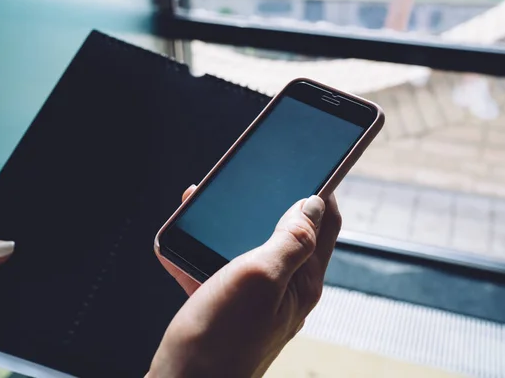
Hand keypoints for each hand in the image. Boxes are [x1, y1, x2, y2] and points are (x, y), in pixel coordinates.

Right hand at [149, 187, 341, 377]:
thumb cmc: (221, 340)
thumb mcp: (261, 277)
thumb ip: (291, 239)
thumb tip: (313, 204)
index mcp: (302, 282)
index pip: (326, 225)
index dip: (322, 191)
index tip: (310, 164)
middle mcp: (284, 290)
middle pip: (286, 233)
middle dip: (268, 202)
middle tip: (250, 180)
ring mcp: (255, 300)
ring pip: (247, 249)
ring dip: (228, 225)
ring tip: (203, 206)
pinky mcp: (227, 309)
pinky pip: (216, 271)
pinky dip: (199, 255)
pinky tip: (178, 246)